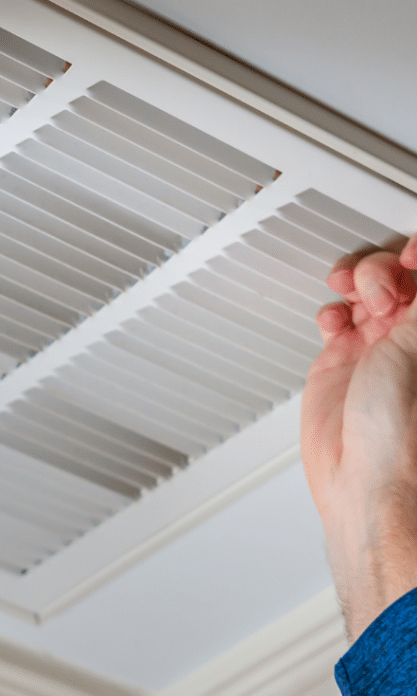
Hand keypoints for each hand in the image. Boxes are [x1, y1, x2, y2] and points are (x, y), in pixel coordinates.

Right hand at [301, 236, 416, 640]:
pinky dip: (330, 311)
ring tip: (352, 293)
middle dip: (381, 267)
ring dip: (354, 280)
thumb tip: (412, 259)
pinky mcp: (344, 361)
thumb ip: (415, 301)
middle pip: (396, 274)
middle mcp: (413, 337)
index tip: (406, 254)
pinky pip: (335, 318)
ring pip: (365, 289)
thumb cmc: (406, 434)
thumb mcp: (415, 347)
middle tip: (379, 285)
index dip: (412, 256)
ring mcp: (380, 347)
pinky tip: (334, 322)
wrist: (367, 483)